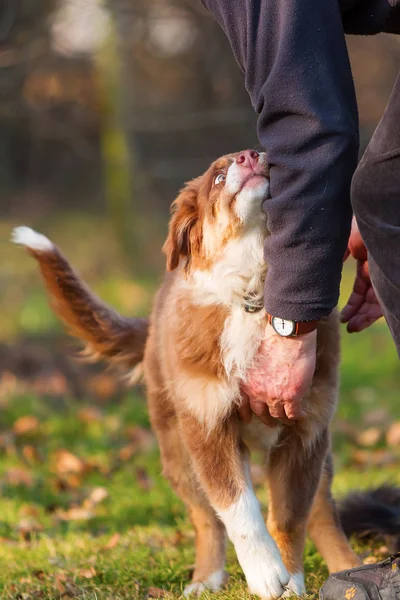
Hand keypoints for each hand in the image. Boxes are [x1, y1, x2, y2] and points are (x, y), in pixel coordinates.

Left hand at [239, 325, 316, 424]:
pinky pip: (293, 413)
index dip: (246, 413)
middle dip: (266, 418)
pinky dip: (297, 416)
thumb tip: (259, 377)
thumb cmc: (271, 338)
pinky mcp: (291, 396)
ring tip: (288, 419)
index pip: (242, 405)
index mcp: (245, 381)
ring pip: (278, 415)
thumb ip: (254, 372)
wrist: (286, 334)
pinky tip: (301, 414)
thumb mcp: (253, 358)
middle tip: (271, 420)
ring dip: (283, 418)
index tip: (248, 418)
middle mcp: (256, 392)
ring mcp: (274, 396)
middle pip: (261, 413)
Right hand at [340, 217, 382, 331]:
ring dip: (360, 318)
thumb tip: (328, 263)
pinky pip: (382, 308)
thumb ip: (340, 251)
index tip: (338, 311)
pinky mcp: (392, 291)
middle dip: (355, 312)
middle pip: (366, 299)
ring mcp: (386, 283)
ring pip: (373, 306)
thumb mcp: (350, 239)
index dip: (351, 300)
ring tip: (349, 329)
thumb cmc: (369, 230)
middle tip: (343, 322)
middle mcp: (378, 275)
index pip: (360, 287)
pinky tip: (356, 325)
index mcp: (368, 263)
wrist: (385, 233)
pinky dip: (369, 318)